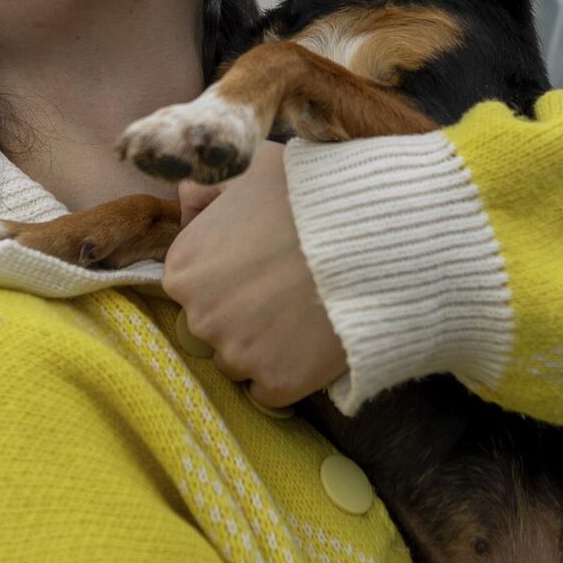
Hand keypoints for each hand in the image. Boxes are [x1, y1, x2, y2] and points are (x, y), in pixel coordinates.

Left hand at [163, 140, 348, 407]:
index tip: (259, 268)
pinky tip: (312, 342)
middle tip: (286, 290)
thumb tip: (187, 195)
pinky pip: (269, 390)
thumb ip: (216, 190)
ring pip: (239, 362)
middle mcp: (200, 316)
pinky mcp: (276, 384)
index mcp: (185, 267)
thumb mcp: (261, 171)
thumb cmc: (317, 196)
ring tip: (303, 314)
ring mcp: (238, 354)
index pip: (192, 289)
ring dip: (264, 346)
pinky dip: (288, 373)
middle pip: (212, 328)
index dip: (227, 279)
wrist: (378, 239)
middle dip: (242, 314)